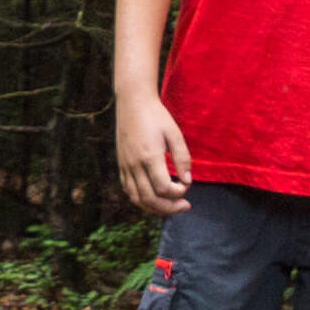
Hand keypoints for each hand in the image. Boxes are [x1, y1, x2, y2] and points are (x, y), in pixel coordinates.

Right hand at [113, 88, 191, 219]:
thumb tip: (187, 180)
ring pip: (137, 199)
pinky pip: (129, 190)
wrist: (132, 102)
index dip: (178, 192)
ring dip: (155, 208)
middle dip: (169, 207)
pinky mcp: (121, 165)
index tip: (187, 184)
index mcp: (149, 156)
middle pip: (150, 199)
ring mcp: (125, 166)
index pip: (164, 188)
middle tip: (184, 206)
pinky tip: (154, 198)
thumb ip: (182, 157)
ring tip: (170, 207)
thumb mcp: (174, 133)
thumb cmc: (156, 116)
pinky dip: (141, 200)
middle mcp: (134, 165)